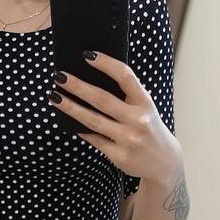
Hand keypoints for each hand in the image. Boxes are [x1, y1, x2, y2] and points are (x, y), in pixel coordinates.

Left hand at [49, 50, 182, 185]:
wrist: (165, 164)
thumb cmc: (150, 129)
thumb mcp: (147, 109)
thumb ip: (128, 96)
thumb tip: (93, 79)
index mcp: (145, 103)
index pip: (125, 77)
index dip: (106, 64)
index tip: (87, 55)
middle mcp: (138, 120)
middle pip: (102, 99)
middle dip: (78, 87)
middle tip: (59, 76)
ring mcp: (128, 139)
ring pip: (92, 120)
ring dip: (70, 108)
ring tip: (54, 97)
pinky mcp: (118, 156)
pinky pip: (93, 139)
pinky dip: (79, 129)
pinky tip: (66, 121)